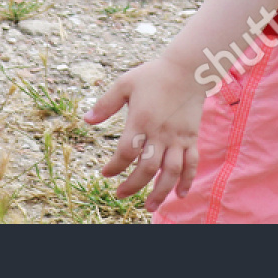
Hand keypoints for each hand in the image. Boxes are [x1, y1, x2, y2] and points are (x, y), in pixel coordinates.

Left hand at [84, 55, 205, 211]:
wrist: (186, 70)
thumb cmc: (153, 75)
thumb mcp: (124, 84)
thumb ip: (105, 104)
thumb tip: (86, 121)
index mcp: (141, 121)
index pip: (126, 153)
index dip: (114, 167)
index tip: (106, 173)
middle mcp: (160, 133)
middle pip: (147, 169)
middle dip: (133, 186)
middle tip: (121, 195)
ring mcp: (178, 138)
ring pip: (171, 172)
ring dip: (161, 192)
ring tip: (150, 207)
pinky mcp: (191, 138)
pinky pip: (190, 164)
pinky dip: (187, 181)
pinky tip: (180, 194)